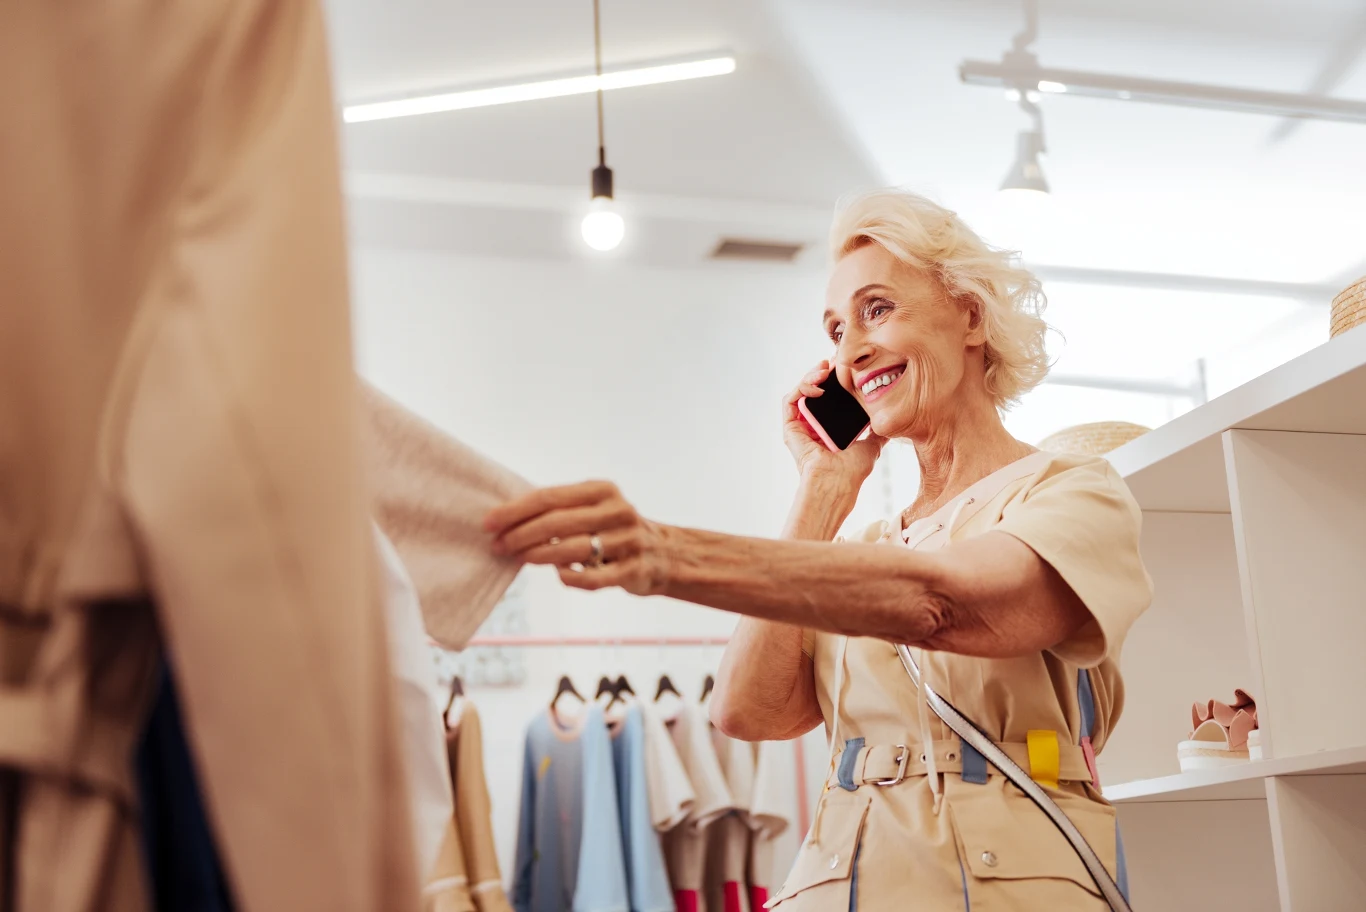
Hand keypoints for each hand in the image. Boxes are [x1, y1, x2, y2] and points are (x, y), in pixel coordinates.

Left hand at [484, 481, 668, 595]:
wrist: (665, 554)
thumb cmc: (613, 529)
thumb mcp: (593, 507)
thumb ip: (559, 509)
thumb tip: (505, 519)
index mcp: (602, 490)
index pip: (549, 497)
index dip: (515, 511)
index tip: (489, 522)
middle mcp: (617, 511)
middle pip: (557, 523)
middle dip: (521, 535)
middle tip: (498, 545)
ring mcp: (628, 541)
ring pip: (573, 550)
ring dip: (539, 556)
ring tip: (519, 558)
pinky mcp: (634, 569)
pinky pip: (594, 578)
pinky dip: (572, 578)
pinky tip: (559, 575)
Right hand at [783, 360, 885, 491]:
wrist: (837, 482)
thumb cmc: (852, 471)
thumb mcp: (872, 445)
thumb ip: (877, 431)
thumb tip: (888, 420)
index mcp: (829, 427)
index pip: (830, 396)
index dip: (837, 379)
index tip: (848, 367)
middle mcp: (813, 424)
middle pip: (814, 389)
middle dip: (823, 372)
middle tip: (835, 361)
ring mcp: (801, 425)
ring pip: (801, 391)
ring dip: (811, 376)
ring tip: (825, 370)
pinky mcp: (790, 428)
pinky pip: (790, 400)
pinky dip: (801, 389)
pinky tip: (817, 387)